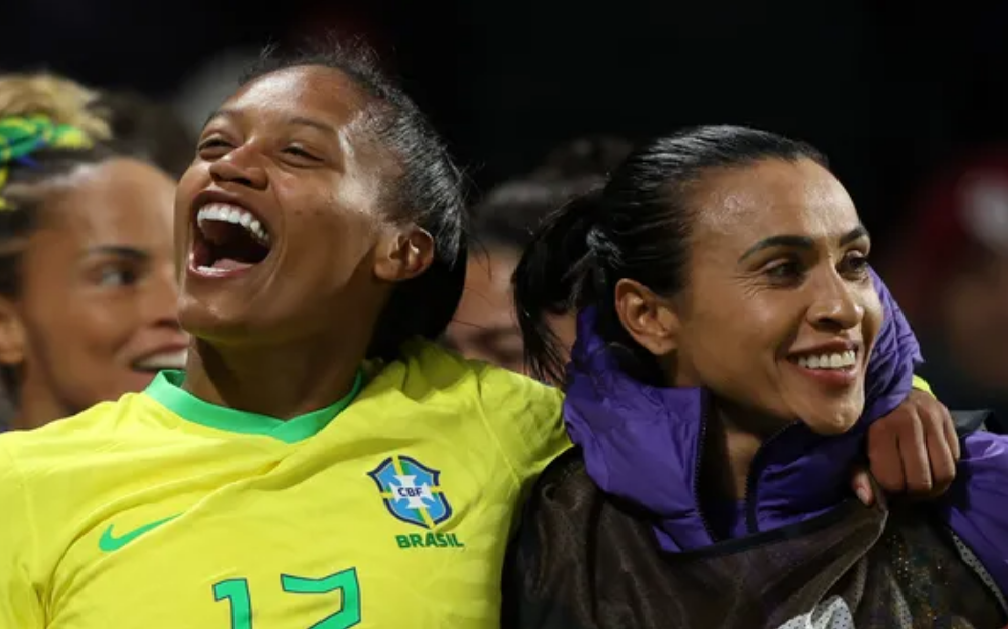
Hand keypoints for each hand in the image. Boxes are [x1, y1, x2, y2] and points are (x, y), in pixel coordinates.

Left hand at [851, 389, 959, 505]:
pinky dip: (944, 468)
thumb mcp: (854, 447)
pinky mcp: (947, 417)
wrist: (886, 387)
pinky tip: (930, 466)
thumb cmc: (867, 422)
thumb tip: (869, 501)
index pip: (894, 480)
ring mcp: (932, 418)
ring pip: (945, 473)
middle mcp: (909, 422)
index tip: (887, 487)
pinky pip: (955, 457)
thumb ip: (858, 474)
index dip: (891, 491)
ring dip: (934, 486)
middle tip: (905, 488)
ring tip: (920, 482)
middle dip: (913, 493)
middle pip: (922, 481)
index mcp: (881, 429)